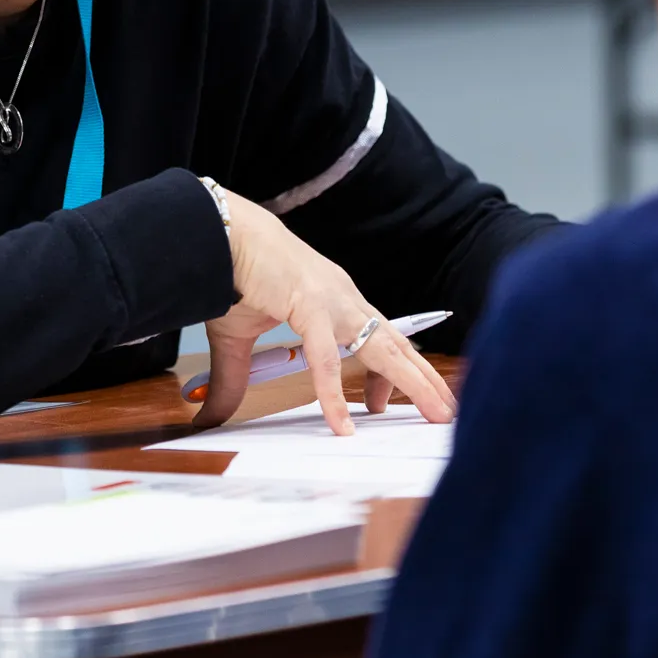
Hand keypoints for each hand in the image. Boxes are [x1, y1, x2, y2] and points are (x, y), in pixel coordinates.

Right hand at [193, 186, 456, 435]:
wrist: (220, 233)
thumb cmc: (232, 273)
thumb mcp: (236, 339)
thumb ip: (232, 381)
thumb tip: (210, 416)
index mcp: (335, 302)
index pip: (377, 338)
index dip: (390, 372)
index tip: (384, 404)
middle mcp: (344, 301)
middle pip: (396, 346)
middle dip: (423, 380)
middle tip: (446, 412)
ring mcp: (333, 303)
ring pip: (384, 350)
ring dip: (414, 383)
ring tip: (438, 413)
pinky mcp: (311, 306)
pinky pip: (327, 358)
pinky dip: (335, 392)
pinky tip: (345, 423)